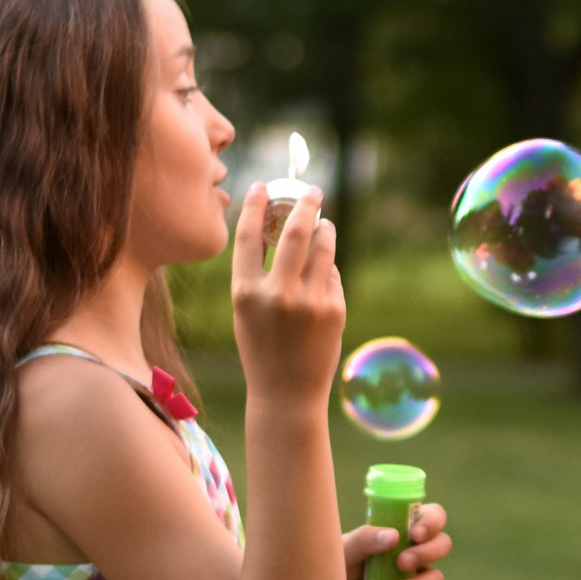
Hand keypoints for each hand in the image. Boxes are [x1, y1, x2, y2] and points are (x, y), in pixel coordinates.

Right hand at [230, 181, 345, 405]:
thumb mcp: (246, 311)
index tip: (264, 186)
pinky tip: (322, 279)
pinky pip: (332, 276)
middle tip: (313, 190)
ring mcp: (310, 302)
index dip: (256, 206)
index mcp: (245, 292)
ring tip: (324, 224)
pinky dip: (328, 271)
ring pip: (324, 249)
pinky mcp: (334, 310)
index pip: (248, 236)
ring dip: (325, 230)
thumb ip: (257, 274)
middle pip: (295, 233)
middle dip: (306, 204)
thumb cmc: (262, 349)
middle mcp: (278, 294)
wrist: (286, 393)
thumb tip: (277, 230)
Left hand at [345, 500, 453, 579]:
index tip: (414, 534)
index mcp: (397, 532)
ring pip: (437, 578)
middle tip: (401, 563)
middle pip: (442, 544)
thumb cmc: (327, 572)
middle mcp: (410, 554)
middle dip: (427, 552)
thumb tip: (394, 536)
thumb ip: (363, 540)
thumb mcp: (340, 551)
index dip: (431, 521)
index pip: (430, 516)